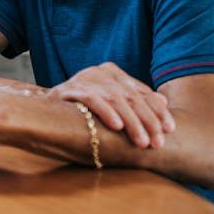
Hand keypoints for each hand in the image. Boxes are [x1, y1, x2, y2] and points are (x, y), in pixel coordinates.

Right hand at [47, 62, 174, 148]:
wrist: (42, 111)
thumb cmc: (82, 111)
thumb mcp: (112, 105)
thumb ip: (135, 101)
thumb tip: (164, 101)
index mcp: (112, 72)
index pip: (141, 92)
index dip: (157, 111)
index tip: (170, 130)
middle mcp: (99, 71)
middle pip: (131, 96)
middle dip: (148, 121)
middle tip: (158, 142)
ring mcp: (83, 78)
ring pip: (115, 99)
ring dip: (132, 122)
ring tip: (142, 141)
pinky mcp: (68, 89)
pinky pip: (92, 99)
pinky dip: (106, 112)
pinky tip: (117, 127)